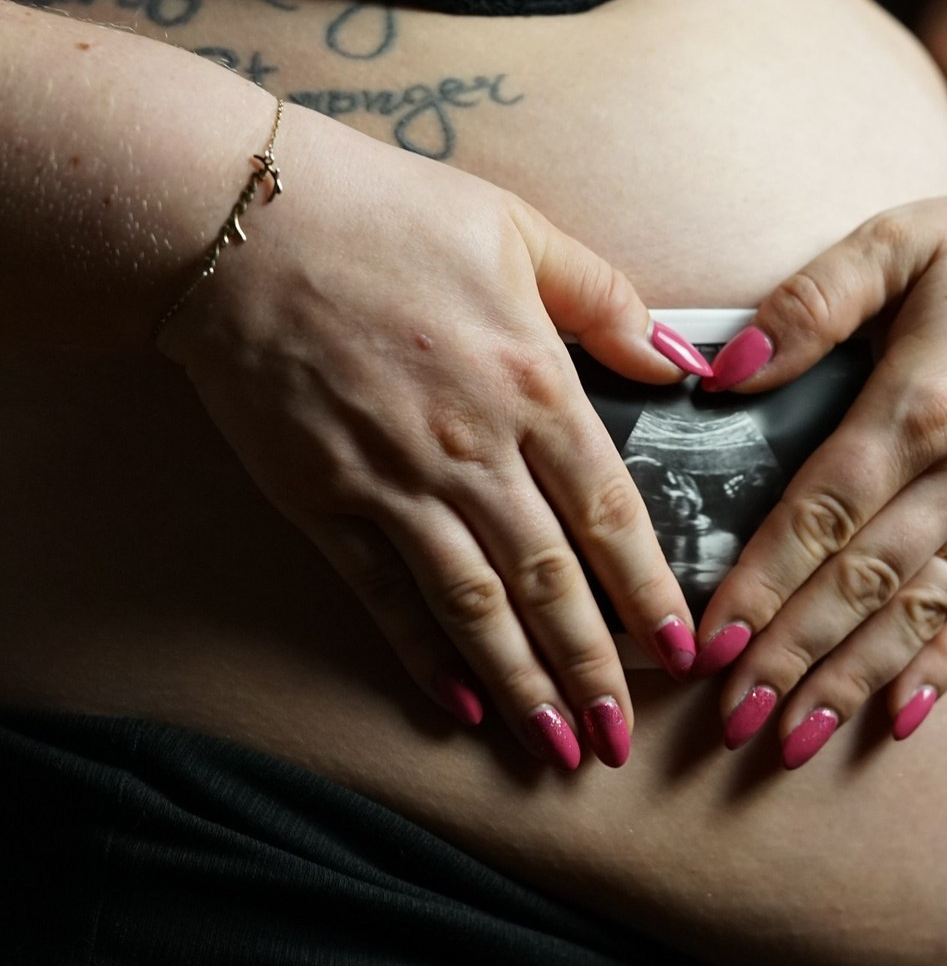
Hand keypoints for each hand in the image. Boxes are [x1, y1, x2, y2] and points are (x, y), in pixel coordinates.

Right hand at [158, 103, 702, 769]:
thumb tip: (680, 362)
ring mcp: (394, 480)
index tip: (681, 647)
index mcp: (533, 380)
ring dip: (522, 683)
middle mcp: (472, 447)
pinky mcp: (324, 500)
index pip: (607, 509)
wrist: (246, 227)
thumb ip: (608, 301)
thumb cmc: (390, 216)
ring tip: (557, 748)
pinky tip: (459, 705)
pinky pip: (383, 595)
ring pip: (474, 605)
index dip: (647, 587)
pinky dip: (423, 656)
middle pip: (549, 577)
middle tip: (622, 738)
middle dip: (593, 666)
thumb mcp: (521, 232)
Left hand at [695, 165, 946, 765]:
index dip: (760, 585)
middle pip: (862, 585)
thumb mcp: (897, 241)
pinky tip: (902, 715)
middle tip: (733, 719)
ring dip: (854, 681)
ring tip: (795, 737)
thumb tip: (724, 369)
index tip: (709, 644)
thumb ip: (809, 305)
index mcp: (921, 403)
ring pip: (920, 613)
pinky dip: (944, 665)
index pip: (820, 516)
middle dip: (792, 657)